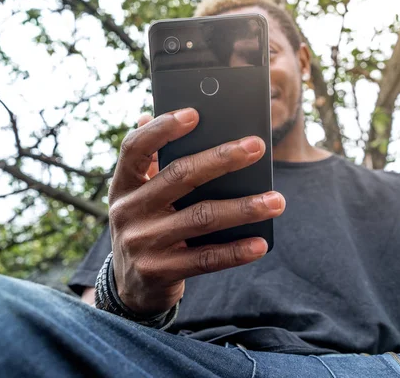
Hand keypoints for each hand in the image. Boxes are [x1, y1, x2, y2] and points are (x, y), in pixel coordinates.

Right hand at [108, 108, 284, 315]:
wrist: (130, 287)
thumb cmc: (147, 227)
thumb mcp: (141, 197)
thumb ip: (152, 163)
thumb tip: (154, 114)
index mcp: (124, 185)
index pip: (136, 148)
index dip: (162, 129)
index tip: (194, 113)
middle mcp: (127, 211)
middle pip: (179, 176)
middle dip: (222, 159)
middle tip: (257, 147)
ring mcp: (141, 243)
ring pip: (200, 218)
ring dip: (243, 208)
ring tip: (276, 201)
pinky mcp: (158, 272)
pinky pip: (205, 258)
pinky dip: (236, 251)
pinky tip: (260, 242)